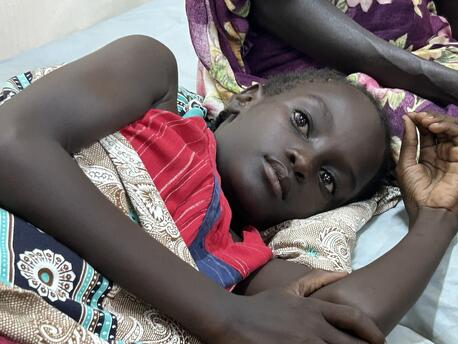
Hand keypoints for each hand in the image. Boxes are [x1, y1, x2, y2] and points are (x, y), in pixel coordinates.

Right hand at [217, 271, 384, 343]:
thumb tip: (343, 273)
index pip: (353, 317)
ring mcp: (303, 343)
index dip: (372, 331)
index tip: (380, 340)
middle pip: (350, 342)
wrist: (231, 320)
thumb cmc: (261, 306)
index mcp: (314, 308)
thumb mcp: (288, 290)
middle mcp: (312, 326)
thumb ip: (316, 280)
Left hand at [397, 112, 457, 219]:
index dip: (419, 122)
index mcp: (428, 155)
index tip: (409, 115)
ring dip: (438, 121)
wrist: (428, 209)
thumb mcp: (406, 164)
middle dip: (429, 119)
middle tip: (418, 116)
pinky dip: (448, 128)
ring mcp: (453, 155)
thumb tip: (407, 119)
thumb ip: (408, 142)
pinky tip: (434, 127)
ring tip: (426, 121)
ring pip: (451, 130)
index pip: (426, 132)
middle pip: (439, 128)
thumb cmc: (415, 191)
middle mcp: (442, 153)